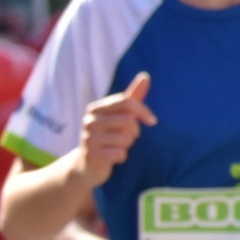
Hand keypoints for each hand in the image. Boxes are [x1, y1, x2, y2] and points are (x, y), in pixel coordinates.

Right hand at [77, 72, 154, 186]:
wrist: (87, 164)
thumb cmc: (107, 136)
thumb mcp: (119, 115)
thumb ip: (132, 96)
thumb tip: (145, 76)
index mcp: (95, 109)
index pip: (126, 101)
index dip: (143, 111)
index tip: (152, 121)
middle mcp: (89, 121)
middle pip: (128, 120)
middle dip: (134, 131)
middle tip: (127, 137)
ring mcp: (89, 138)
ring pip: (126, 138)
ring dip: (127, 146)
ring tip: (115, 147)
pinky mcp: (92, 155)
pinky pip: (120, 154)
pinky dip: (121, 157)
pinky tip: (111, 157)